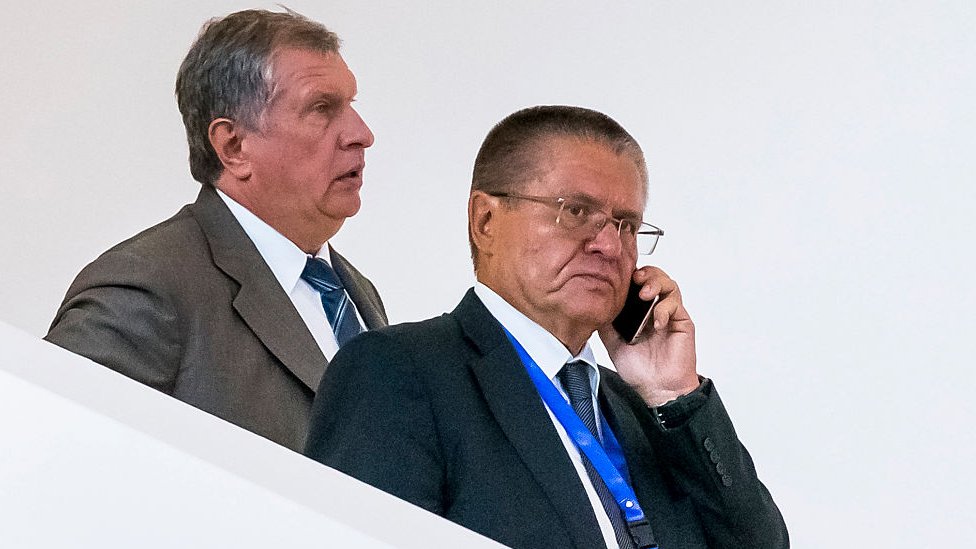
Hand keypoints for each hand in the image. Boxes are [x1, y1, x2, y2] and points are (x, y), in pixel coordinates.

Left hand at [598, 266, 698, 406]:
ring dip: (656, 283)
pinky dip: (664, 309)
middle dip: (646, 273)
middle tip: (636, 279)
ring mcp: (669, 314)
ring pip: (669, 284)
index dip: (630, 275)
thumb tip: (594, 306)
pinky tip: (656, 322)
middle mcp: (654, 309)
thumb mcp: (612, 343)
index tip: (620, 274)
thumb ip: (606, 323)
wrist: (657, 389)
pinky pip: (676, 305)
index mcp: (637, 311)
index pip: (637, 283)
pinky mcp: (682, 322)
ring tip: (645, 294)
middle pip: (655, 276)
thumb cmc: (640, 370)